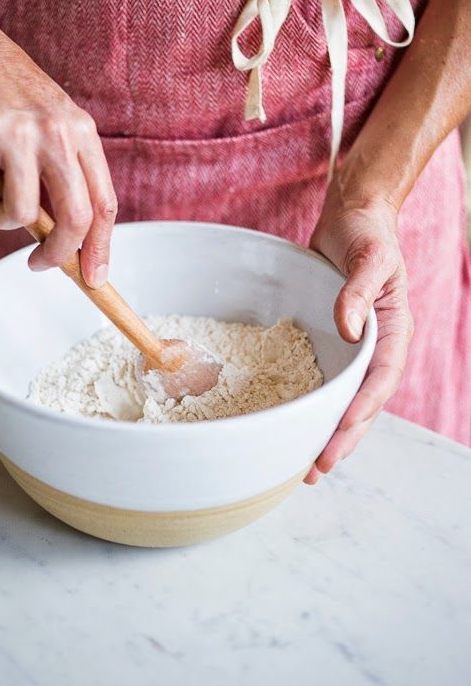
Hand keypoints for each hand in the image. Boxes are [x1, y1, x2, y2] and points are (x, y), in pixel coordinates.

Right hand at [0, 18, 116, 286]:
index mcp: (82, 133)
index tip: (93, 277)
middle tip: (39, 263)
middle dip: (57, 254)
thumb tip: (64, 236)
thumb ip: (62, 171)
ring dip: (0, 216)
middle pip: (74, 218)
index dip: (101, 248)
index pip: (104, 204)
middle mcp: (58, 132)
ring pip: (21, 213)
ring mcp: (21, 132)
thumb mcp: (52, 123)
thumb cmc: (7, 89)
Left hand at [304, 189, 412, 483]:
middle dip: (342, 438)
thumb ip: (358, 290)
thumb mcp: (368, 256)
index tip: (339, 434)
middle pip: (362, 402)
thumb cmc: (367, 233)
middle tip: (315, 468)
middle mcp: (375, 347)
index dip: (361, 410)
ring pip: (342, 399)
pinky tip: (291, 424)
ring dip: (326, 431)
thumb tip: (349, 329)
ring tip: (303, 465)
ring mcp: (352, 348)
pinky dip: (311, 404)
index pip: (380, 380)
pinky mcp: (330, 342)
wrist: (353, 217)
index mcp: (393, 331)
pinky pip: (322, 379)